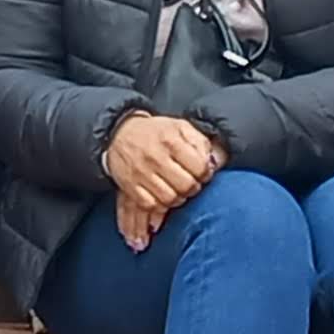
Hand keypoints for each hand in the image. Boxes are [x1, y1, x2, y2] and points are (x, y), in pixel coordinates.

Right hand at [105, 107, 222, 247]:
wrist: (119, 132)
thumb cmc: (155, 132)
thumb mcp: (180, 127)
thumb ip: (200, 142)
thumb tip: (214, 162)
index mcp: (171, 141)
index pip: (199, 167)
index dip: (206, 174)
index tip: (203, 173)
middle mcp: (156, 157)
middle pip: (186, 186)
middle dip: (193, 188)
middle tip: (191, 184)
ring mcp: (141, 173)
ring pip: (169, 199)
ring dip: (178, 199)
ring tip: (178, 192)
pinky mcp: (130, 186)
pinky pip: (150, 205)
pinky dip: (159, 206)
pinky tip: (163, 198)